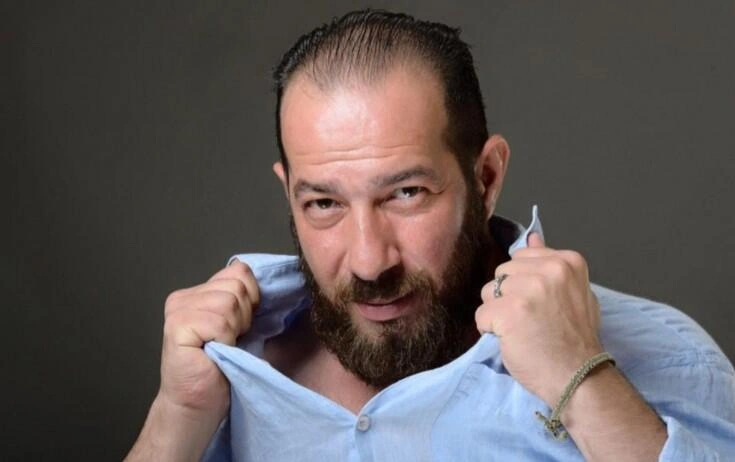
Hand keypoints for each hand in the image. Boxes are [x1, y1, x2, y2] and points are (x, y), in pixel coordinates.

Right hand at [159, 260, 259, 418]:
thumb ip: (240, 299)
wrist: (196, 405)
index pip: (239, 271)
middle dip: (244, 315)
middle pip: (237, 285)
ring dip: (234, 329)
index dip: (251, 298)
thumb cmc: (220, 369)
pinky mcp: (177, 327)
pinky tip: (214, 352)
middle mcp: (183, 297)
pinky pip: (220, 322)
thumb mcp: (236, 324)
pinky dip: (225, 340)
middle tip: (230, 340)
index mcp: (197, 292)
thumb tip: (263, 280)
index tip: (242, 325)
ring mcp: (178, 311)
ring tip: (222, 346)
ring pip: (229, 302)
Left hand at [475, 233, 602, 406]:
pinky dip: (490, 331)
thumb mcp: (574, 292)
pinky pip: (481, 315)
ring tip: (522, 331)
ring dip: (498, 313)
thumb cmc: (576, 340)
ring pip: (488, 292)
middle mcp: (549, 270)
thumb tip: (531, 236)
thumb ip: (550, 265)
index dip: (524, 285)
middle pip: (502, 273)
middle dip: (509, 297)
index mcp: (567, 261)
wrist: (579, 377)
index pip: (521, 258)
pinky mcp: (508, 312)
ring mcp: (528, 290)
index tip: (541, 306)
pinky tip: (512, 340)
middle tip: (531, 321)